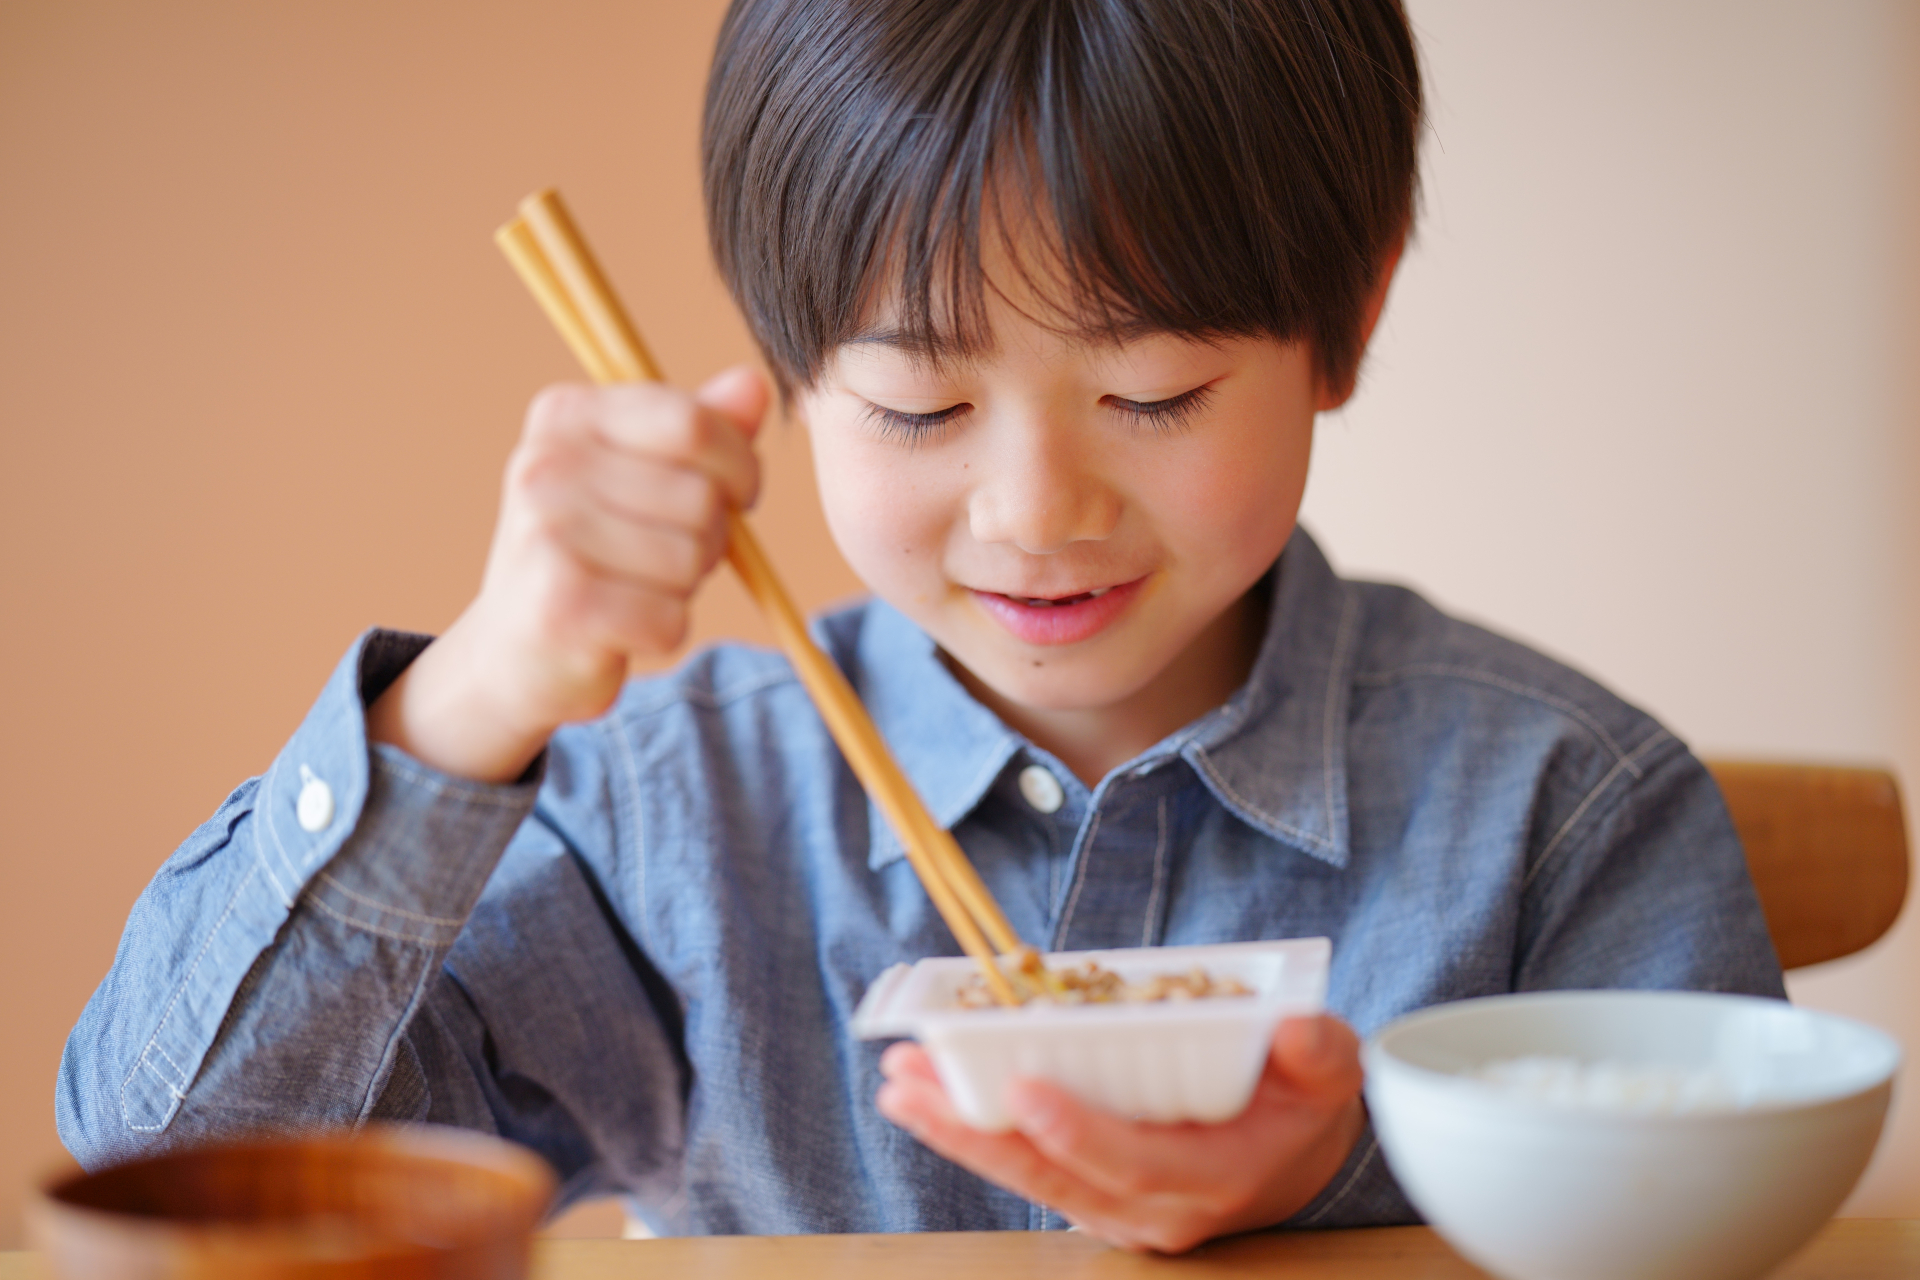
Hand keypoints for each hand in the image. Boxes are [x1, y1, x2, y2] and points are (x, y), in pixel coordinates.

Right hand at [369, 366, 767, 781]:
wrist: (516, 649)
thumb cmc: (595, 551)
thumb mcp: (643, 474)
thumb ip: (700, 429)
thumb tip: (754, 383)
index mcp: (565, 416)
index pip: (691, 422)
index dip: (738, 463)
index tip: (736, 491)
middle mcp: (545, 466)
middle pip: (701, 496)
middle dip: (709, 535)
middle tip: (666, 556)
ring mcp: (546, 534)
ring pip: (692, 558)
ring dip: (686, 586)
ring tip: (639, 588)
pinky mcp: (561, 606)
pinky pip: (671, 619)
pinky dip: (665, 631)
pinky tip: (624, 627)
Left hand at [876, 1014, 1365, 1253]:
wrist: (1294, 1156)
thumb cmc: (1303, 1101)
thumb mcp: (1330, 1071)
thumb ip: (1319, 1054)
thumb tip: (1298, 1033)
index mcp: (1214, 1179)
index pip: (1135, 1165)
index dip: (1078, 1131)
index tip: (1024, 1089)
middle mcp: (1155, 1209)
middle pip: (1052, 1176)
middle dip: (975, 1130)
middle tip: (911, 1081)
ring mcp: (1116, 1208)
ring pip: (1026, 1175)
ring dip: (956, 1130)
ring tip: (899, 1083)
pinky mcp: (1089, 1193)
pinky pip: (1024, 1167)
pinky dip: (972, 1131)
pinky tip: (926, 1095)